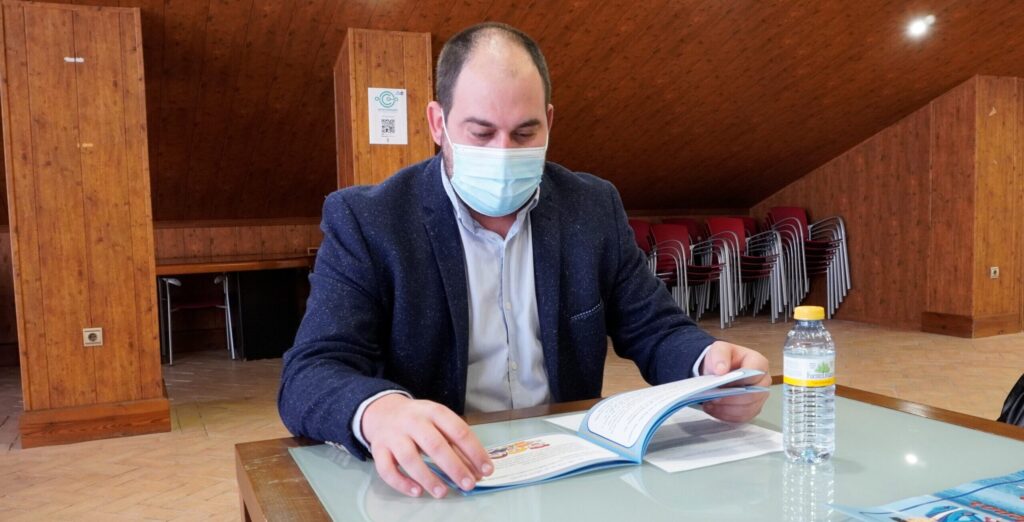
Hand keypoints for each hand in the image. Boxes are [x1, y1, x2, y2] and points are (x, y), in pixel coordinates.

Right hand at [361, 394, 492, 498]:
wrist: (383, 410)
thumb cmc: (419, 420)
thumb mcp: (439, 423)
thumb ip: (456, 445)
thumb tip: (476, 471)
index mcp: (433, 411)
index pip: (458, 430)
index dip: (474, 451)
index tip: (486, 469)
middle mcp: (413, 421)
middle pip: (435, 445)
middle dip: (454, 467)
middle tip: (468, 484)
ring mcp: (393, 435)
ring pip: (409, 458)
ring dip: (428, 478)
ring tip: (443, 493)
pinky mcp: (378, 449)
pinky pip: (387, 469)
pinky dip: (401, 483)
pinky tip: (417, 492)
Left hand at [700, 340, 770, 421]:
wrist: (718, 370)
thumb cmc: (723, 360)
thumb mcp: (719, 349)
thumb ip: (720, 355)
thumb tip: (721, 370)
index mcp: (759, 363)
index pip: (755, 374)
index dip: (738, 381)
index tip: (720, 383)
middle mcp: (763, 381)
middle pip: (753, 395)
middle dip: (731, 398)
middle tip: (713, 397)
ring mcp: (760, 397)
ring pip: (747, 409)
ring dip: (727, 409)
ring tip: (710, 404)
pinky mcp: (752, 409)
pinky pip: (742, 417)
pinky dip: (727, 416)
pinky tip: (714, 410)